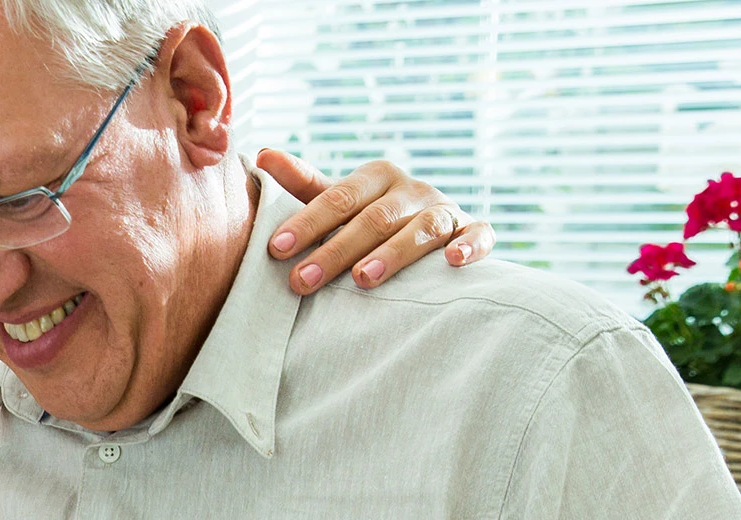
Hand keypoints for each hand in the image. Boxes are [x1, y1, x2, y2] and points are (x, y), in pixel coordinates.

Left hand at [258, 149, 494, 294]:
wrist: (431, 229)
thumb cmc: (370, 216)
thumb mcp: (338, 200)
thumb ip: (302, 183)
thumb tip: (262, 154)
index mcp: (376, 176)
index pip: (338, 198)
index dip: (307, 223)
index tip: (276, 250)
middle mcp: (412, 189)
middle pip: (373, 219)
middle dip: (336, 251)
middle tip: (302, 281)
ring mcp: (445, 209)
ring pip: (422, 229)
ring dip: (393, 254)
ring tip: (363, 279)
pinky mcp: (473, 230)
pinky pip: (478, 235)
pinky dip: (469, 246)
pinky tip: (452, 262)